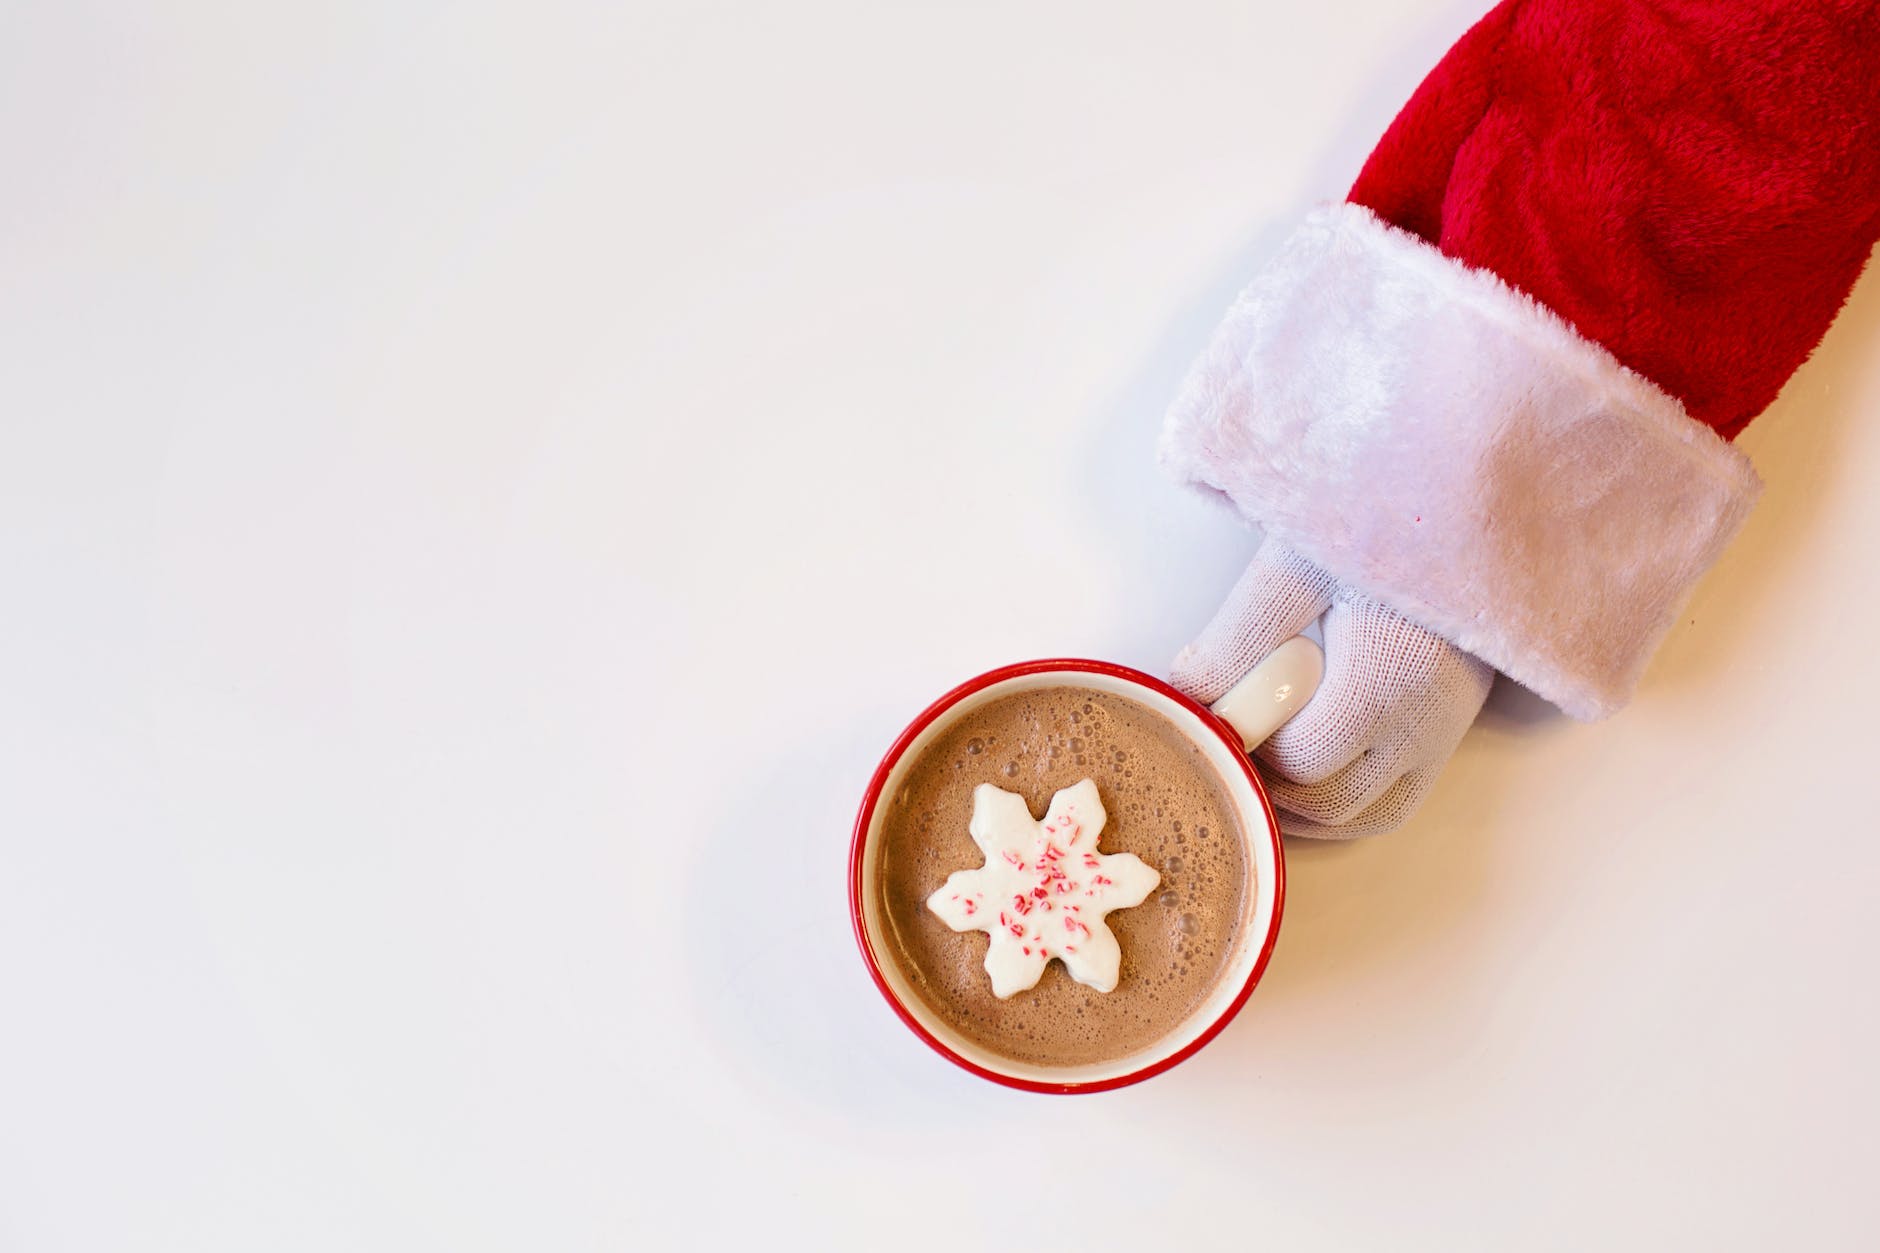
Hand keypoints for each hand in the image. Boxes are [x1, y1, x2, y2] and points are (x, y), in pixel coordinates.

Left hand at [1171, 539, 1493, 837]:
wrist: (1460, 509)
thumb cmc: (1376, 523)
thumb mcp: (1297, 567)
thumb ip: (1239, 635)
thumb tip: (1184, 695)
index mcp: (1389, 673)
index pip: (1302, 759)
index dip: (1248, 750)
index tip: (1214, 718)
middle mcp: (1425, 718)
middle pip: (1331, 801)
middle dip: (1269, 785)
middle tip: (1227, 743)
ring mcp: (1443, 732)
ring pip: (1365, 816)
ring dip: (1303, 808)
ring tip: (1256, 764)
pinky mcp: (1451, 732)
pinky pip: (1394, 802)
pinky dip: (1344, 806)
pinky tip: (1301, 777)